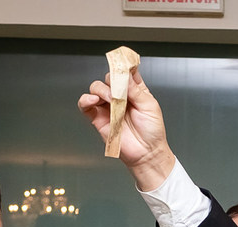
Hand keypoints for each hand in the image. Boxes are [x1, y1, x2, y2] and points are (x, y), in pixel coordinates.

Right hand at [77, 66, 176, 189]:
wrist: (147, 153)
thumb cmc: (152, 131)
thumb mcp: (149, 105)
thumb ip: (135, 89)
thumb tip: (124, 74)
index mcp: (135, 91)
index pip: (126, 72)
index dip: (124, 65)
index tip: (123, 62)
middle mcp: (120, 96)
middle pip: (109, 78)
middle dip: (112, 80)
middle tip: (120, 89)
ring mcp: (108, 106)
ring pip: (96, 88)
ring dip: (102, 90)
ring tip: (112, 100)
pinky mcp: (98, 118)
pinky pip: (85, 104)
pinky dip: (86, 99)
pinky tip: (93, 101)